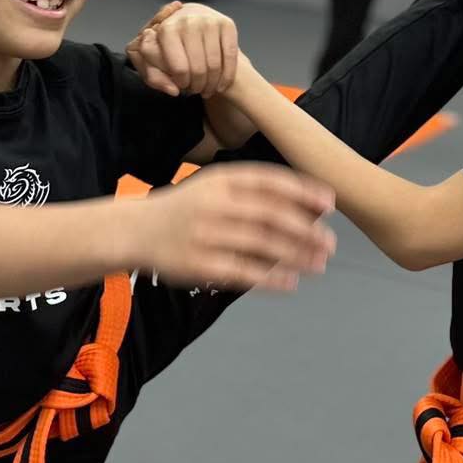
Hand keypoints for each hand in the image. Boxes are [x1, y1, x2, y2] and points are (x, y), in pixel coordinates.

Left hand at [128, 1, 239, 97]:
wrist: (192, 19)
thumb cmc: (171, 45)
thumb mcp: (153, 62)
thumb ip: (155, 79)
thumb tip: (173, 90)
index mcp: (167, 29)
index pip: (179, 69)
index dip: (182, 83)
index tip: (182, 85)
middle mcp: (188, 21)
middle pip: (198, 69)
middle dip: (198, 86)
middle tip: (196, 89)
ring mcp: (209, 21)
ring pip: (215, 65)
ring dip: (212, 84)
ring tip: (207, 88)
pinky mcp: (227, 24)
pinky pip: (230, 57)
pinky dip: (227, 76)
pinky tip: (221, 84)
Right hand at [143, 165, 334, 292]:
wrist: (133, 231)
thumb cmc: (183, 210)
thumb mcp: (212, 186)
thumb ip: (252, 192)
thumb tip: (305, 205)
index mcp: (221, 180)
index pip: (271, 181)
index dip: (304, 192)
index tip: (329, 203)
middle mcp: (215, 204)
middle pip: (272, 215)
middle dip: (306, 229)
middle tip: (330, 243)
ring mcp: (207, 235)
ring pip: (263, 245)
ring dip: (296, 255)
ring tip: (318, 264)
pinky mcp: (200, 265)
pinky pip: (244, 272)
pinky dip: (271, 279)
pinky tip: (290, 283)